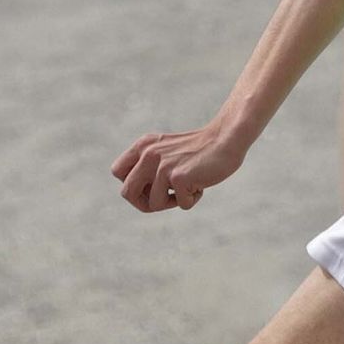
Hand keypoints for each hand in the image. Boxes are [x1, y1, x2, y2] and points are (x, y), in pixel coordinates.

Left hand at [111, 119, 246, 212]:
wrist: (226, 139)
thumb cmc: (199, 150)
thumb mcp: (166, 151)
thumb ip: (149, 167)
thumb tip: (136, 196)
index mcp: (143, 146)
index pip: (117, 172)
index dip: (132, 185)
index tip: (149, 187)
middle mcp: (149, 154)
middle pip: (127, 193)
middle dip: (144, 203)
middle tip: (164, 198)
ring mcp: (163, 165)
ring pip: (154, 204)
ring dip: (173, 202)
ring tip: (188, 187)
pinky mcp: (179, 176)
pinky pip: (181, 203)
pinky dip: (193, 199)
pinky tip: (201, 183)